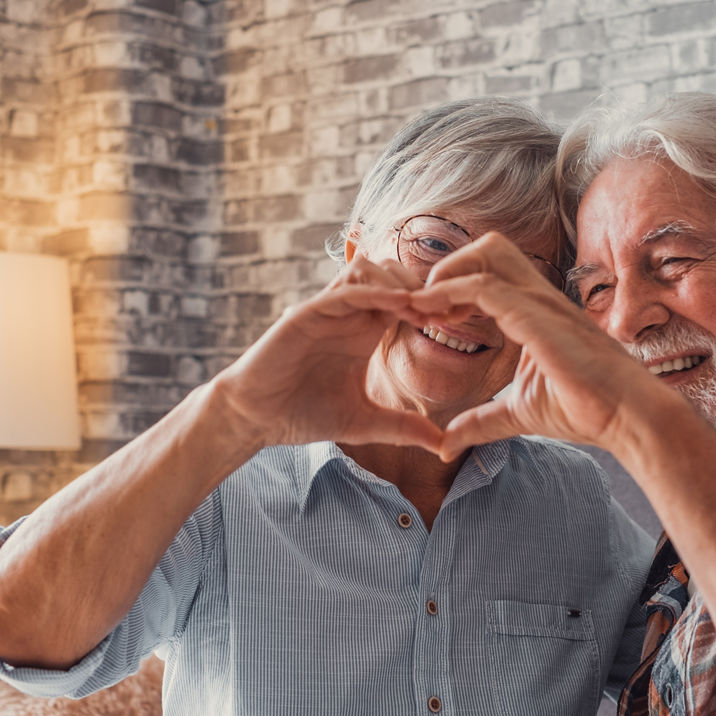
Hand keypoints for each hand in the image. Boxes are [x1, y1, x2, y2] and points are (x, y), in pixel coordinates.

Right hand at [214, 256, 443, 452]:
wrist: (257, 418)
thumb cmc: (305, 414)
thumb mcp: (365, 423)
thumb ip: (404, 428)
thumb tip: (445, 446)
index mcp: (365, 331)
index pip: (407, 299)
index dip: (434, 304)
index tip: (458, 319)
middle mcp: (349, 314)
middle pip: (393, 274)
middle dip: (423, 286)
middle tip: (448, 308)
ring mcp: (327, 309)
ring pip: (369, 269)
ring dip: (399, 281)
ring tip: (423, 307)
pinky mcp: (307, 313)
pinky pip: (344, 290)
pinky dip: (374, 291)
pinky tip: (399, 303)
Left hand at [409, 233, 658, 459]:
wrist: (628, 418)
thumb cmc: (586, 411)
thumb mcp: (519, 414)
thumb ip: (481, 422)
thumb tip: (446, 443)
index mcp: (535, 311)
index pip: (489, 272)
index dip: (452, 286)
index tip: (426, 316)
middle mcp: (538, 297)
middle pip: (488, 247)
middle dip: (450, 267)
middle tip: (426, 307)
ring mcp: (540, 302)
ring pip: (485, 254)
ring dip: (446, 276)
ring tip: (421, 309)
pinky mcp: (537, 318)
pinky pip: (485, 288)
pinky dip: (450, 293)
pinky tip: (431, 317)